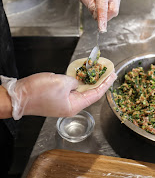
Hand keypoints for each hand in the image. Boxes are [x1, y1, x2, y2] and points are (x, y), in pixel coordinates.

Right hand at [1, 72, 116, 119]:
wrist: (19, 96)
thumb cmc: (38, 92)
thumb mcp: (62, 82)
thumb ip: (75, 81)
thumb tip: (79, 81)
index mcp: (74, 106)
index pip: (95, 94)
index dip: (105, 83)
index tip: (112, 75)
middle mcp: (70, 106)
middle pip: (89, 93)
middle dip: (98, 81)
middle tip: (106, 70)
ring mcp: (63, 103)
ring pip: (80, 90)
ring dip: (88, 80)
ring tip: (96, 70)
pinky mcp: (56, 98)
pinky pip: (71, 89)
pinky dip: (77, 81)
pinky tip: (81, 74)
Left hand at [70, 0, 121, 31]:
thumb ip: (90, 5)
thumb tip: (97, 16)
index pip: (103, 6)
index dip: (102, 19)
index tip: (102, 29)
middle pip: (113, 10)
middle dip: (104, 17)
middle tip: (93, 14)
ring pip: (114, 10)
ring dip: (104, 13)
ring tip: (95, 3)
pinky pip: (113, 8)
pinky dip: (106, 10)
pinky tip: (100, 3)